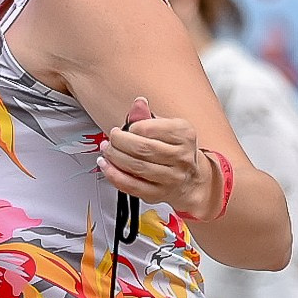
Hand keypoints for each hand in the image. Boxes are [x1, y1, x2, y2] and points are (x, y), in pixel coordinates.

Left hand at [96, 97, 210, 213]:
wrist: (191, 179)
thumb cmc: (176, 150)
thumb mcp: (168, 127)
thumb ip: (149, 117)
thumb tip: (138, 103)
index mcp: (184, 135)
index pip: (151, 128)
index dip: (132, 128)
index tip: (127, 128)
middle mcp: (181, 157)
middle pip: (142, 148)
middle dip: (119, 142)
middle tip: (112, 139)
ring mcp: (171, 178)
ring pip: (136, 167)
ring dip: (114, 157)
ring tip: (107, 150)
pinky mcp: (158, 193)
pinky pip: (131, 186)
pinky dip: (114, 175)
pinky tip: (106, 166)